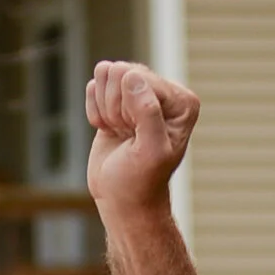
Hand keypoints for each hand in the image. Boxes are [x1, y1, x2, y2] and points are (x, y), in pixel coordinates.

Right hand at [86, 60, 198, 217]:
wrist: (122, 202)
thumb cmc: (140, 182)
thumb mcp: (150, 151)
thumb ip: (147, 112)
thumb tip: (131, 75)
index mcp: (182, 100)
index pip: (139, 78)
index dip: (129, 109)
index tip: (136, 138)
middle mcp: (163, 91)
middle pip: (121, 72)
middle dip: (116, 109)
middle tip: (127, 136)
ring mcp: (139, 92)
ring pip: (105, 75)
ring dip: (105, 110)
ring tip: (120, 134)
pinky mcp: (117, 98)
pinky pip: (93, 87)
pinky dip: (95, 112)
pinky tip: (110, 131)